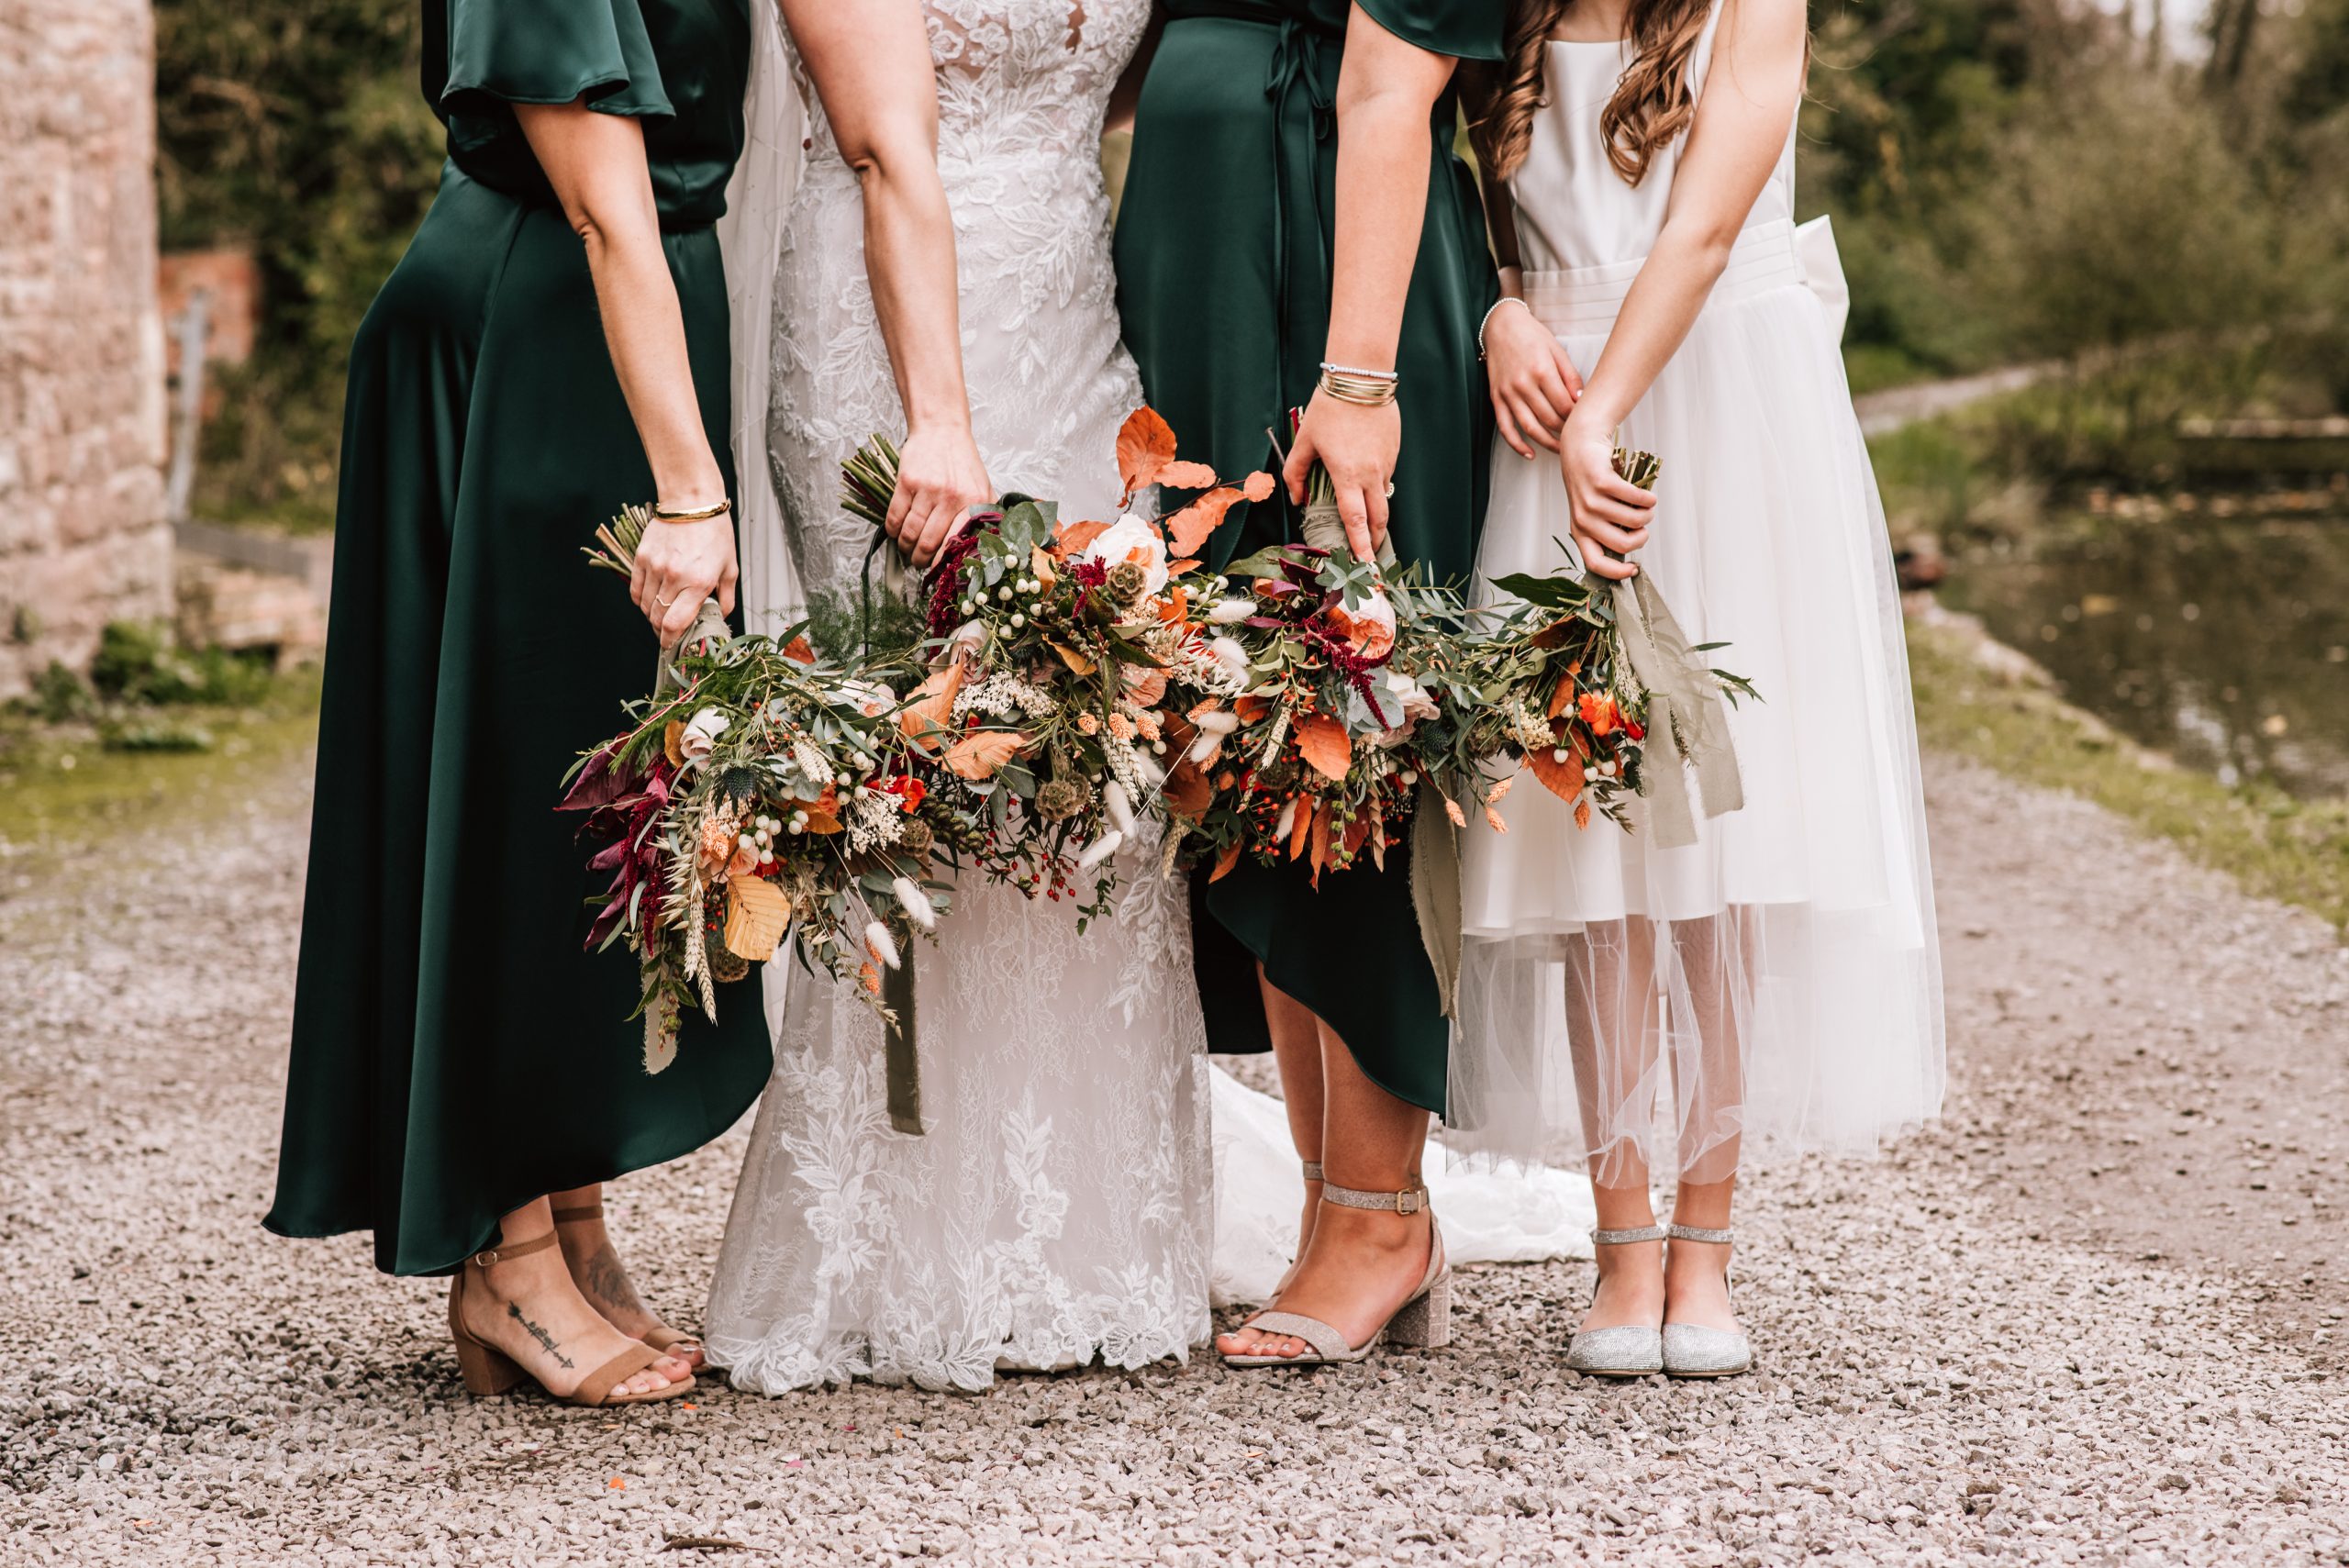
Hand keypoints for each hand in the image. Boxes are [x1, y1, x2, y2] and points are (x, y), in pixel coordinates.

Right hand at [630, 510, 740, 642]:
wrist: (692, 501)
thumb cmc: (714, 532)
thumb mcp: (730, 566)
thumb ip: (725, 596)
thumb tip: (720, 616)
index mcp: (698, 583)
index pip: (675, 624)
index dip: (670, 640)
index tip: (671, 646)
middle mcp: (674, 577)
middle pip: (657, 619)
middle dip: (661, 631)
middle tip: (667, 633)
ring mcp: (655, 567)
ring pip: (645, 606)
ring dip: (651, 616)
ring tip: (661, 615)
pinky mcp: (641, 557)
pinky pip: (635, 589)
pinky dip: (640, 600)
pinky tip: (649, 600)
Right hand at [886, 424, 992, 567]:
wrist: (942, 429)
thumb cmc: (962, 461)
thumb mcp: (982, 487)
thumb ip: (983, 515)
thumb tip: (980, 548)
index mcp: (973, 502)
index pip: (955, 544)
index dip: (942, 563)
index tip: (936, 571)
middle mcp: (951, 497)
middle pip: (928, 543)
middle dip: (920, 560)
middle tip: (917, 563)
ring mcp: (927, 489)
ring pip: (910, 533)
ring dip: (904, 547)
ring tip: (906, 549)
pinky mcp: (907, 481)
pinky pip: (895, 516)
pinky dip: (892, 530)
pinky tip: (896, 532)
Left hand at [1283, 389, 1399, 560]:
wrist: (1361, 379)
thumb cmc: (1329, 408)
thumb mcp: (1304, 441)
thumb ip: (1296, 474)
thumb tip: (1297, 499)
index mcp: (1347, 475)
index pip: (1355, 520)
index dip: (1360, 546)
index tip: (1365, 566)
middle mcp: (1371, 474)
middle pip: (1378, 518)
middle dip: (1374, 540)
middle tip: (1370, 556)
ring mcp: (1386, 463)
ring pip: (1383, 497)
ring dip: (1376, 514)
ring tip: (1367, 524)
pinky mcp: (1394, 452)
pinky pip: (1386, 477)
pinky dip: (1377, 486)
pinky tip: (1366, 480)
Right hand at [1485, 301, 1581, 457]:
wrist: (1501, 326)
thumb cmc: (1531, 335)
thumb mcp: (1557, 351)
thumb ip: (1570, 377)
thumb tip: (1581, 401)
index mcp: (1542, 371)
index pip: (1565, 406)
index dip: (1577, 419)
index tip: (1585, 424)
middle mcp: (1523, 384)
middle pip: (1549, 419)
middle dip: (1565, 432)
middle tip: (1577, 438)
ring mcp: (1508, 393)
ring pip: (1530, 428)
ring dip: (1547, 443)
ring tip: (1560, 450)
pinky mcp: (1496, 398)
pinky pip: (1506, 427)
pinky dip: (1517, 444)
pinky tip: (1529, 453)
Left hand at [1558, 414, 1653, 581]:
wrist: (1580, 446)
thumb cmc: (1591, 482)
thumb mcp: (1591, 511)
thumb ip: (1605, 531)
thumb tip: (1629, 552)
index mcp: (1579, 531)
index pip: (1594, 563)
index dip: (1616, 572)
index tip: (1634, 569)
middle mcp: (1582, 519)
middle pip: (1621, 544)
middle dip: (1641, 537)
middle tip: (1644, 525)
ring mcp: (1590, 501)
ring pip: (1633, 520)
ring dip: (1647, 514)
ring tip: (1646, 505)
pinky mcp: (1601, 482)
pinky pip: (1635, 498)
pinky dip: (1648, 499)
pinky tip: (1648, 495)